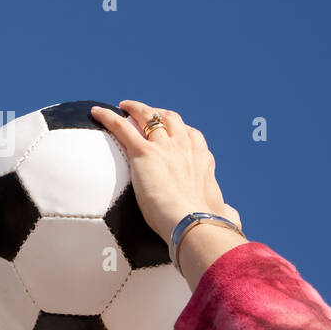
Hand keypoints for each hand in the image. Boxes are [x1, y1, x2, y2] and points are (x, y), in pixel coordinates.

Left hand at [90, 100, 239, 241]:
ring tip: (125, 106)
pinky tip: (96, 113)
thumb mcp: (223, 215)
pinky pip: (122, 127)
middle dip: (160, 113)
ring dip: (136, 108)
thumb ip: (227, 214)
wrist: (192, 220)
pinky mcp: (143, 152)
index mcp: (202, 159)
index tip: (174, 131)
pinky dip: (108, 117)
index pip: (193, 136)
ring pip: (148, 116)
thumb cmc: (206, 223)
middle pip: (171, 120)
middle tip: (148, 113)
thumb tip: (234, 219)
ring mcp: (164, 146)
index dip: (182, 131)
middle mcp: (184, 147)